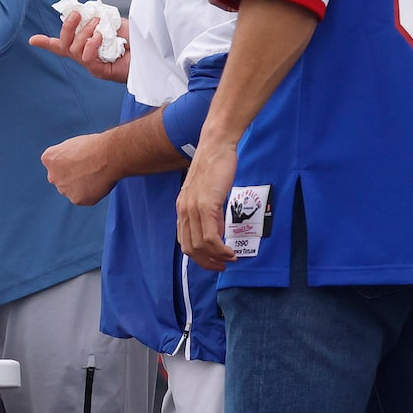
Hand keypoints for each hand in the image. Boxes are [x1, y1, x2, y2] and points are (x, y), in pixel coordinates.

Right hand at [29, 8, 130, 82]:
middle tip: (76, 14)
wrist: (151, 52)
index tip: (32, 40)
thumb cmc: (136, 40)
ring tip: (98, 25)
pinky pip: (86, 58)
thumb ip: (99, 18)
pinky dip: (90, 45)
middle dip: (67, 28)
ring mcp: (92, 65)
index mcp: (88, 45)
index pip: (63, 45)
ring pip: (73, 50)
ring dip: (83, 34)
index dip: (46, 43)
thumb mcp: (114, 22)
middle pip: (64, 45)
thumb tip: (85, 12)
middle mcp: (87, 57)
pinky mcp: (100, 71)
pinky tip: (100, 38)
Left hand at [40, 131, 122, 206]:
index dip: (69, 161)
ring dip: (80, 185)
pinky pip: (83, 198)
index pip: (55, 164)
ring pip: (71, 190)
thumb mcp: (71, 144)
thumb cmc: (94, 146)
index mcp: (48, 158)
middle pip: (61, 178)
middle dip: (71, 175)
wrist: (108, 157)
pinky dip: (91, 193)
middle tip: (87, 169)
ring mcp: (64, 190)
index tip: (79, 159)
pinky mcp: (77, 200)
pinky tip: (98, 183)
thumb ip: (64, 156)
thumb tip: (69, 162)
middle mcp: (53, 176)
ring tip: (95, 175)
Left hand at [176, 130, 239, 269]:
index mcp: (182, 208)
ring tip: (230, 259)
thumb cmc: (215, 167)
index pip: (185, 241)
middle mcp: (184, 210)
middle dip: (207, 262)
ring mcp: (193, 208)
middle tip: (223, 265)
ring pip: (200, 245)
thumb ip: (210, 213)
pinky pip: (210, 235)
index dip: (199, 256)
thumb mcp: (209, 193)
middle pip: (190, 248)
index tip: (214, 261)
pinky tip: (230, 250)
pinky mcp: (206, 204)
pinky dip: (220, 248)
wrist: (216, 146)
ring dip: (216, 257)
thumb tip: (218, 230)